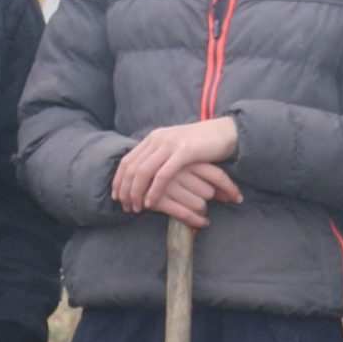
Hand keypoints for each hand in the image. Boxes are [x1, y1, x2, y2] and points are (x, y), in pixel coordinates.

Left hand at [110, 118, 240, 217]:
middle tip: (125, 207)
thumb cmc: (202, 144)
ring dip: (137, 192)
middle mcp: (157, 139)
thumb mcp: (175, 147)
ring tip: (136, 208)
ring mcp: (170, 145)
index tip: (117, 197)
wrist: (225, 133)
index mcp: (153, 138)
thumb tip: (146, 173)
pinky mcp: (183, 152)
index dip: (119, 180)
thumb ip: (160, 156)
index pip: (127, 160)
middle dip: (125, 190)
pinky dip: (154, 191)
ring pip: (143, 172)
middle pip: (132, 168)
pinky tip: (151, 202)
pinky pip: (162, 175)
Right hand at [133, 160, 243, 228]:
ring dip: (201, 212)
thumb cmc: (169, 170)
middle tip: (206, 204)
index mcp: (187, 158)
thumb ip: (210, 179)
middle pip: (209, 192)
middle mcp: (179, 170)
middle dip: (210, 201)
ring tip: (199, 212)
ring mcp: (167, 184)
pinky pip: (184, 214)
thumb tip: (236, 198)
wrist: (135, 172)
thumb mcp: (188, 167)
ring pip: (198, 204)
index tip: (239, 199)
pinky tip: (202, 224)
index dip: (230, 188)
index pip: (217, 175)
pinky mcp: (157, 199)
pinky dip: (196, 221)